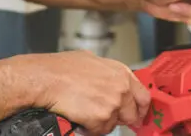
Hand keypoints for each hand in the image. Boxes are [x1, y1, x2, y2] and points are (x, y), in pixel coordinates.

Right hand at [21, 51, 150, 134]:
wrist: (47, 78)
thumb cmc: (62, 68)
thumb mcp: (91, 61)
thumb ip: (107, 73)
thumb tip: (109, 81)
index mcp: (121, 72)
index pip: (143, 96)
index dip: (140, 108)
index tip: (137, 115)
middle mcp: (121, 87)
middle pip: (132, 114)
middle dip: (120, 118)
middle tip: (105, 117)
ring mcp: (113, 103)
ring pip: (113, 124)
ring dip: (100, 122)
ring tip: (84, 112)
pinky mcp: (102, 118)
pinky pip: (99, 131)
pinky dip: (89, 129)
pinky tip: (79, 118)